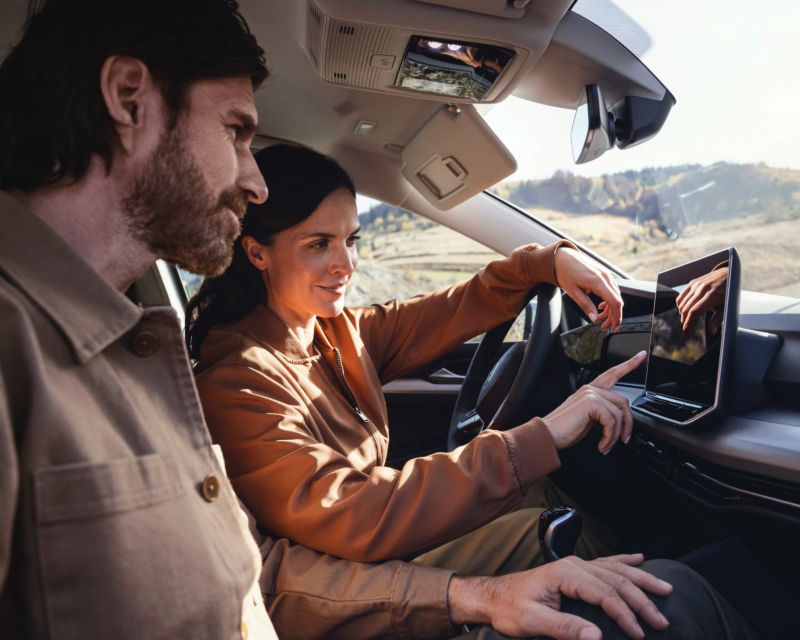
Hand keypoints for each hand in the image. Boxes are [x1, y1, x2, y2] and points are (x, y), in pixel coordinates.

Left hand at [448, 553, 672, 639]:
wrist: (491, 597)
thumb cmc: (508, 609)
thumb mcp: (532, 622)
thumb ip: (564, 628)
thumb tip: (597, 637)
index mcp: (564, 574)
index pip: (604, 593)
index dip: (625, 614)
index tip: (639, 633)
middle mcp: (572, 565)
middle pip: (615, 580)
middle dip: (641, 600)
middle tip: (661, 620)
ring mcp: (573, 566)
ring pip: (615, 570)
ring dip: (640, 580)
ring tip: (664, 589)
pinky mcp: (572, 571)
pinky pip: (604, 564)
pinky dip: (624, 562)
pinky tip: (639, 559)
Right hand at [539, 352, 645, 452]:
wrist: (548, 435)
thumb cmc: (564, 430)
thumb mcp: (588, 420)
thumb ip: (603, 414)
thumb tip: (620, 422)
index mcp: (590, 391)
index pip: (612, 374)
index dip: (629, 364)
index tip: (641, 355)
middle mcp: (590, 389)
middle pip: (623, 402)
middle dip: (627, 424)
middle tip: (623, 439)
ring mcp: (590, 394)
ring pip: (619, 414)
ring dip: (616, 435)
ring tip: (607, 445)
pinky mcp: (590, 403)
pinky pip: (612, 421)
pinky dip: (610, 437)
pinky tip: (602, 444)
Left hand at [554, 247, 623, 331]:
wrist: (562, 257)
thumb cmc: (565, 272)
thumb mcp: (573, 292)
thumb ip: (586, 306)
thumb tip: (594, 319)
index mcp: (598, 281)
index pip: (615, 303)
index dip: (617, 317)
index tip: (614, 328)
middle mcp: (605, 277)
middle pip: (617, 301)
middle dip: (613, 316)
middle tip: (604, 326)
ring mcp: (606, 275)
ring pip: (615, 296)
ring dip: (610, 309)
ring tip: (600, 317)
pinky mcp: (604, 274)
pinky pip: (611, 290)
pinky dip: (609, 300)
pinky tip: (600, 306)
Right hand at [675, 267, 727, 338]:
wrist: (729, 274)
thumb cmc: (729, 293)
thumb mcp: (727, 307)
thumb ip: (718, 320)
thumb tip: (711, 332)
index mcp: (712, 296)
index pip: (694, 312)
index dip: (689, 324)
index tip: (687, 333)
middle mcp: (702, 289)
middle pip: (686, 310)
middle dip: (684, 323)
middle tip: (687, 333)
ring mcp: (695, 285)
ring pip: (682, 305)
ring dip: (682, 317)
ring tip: (688, 324)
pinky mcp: (692, 283)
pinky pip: (680, 298)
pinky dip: (680, 307)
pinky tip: (685, 313)